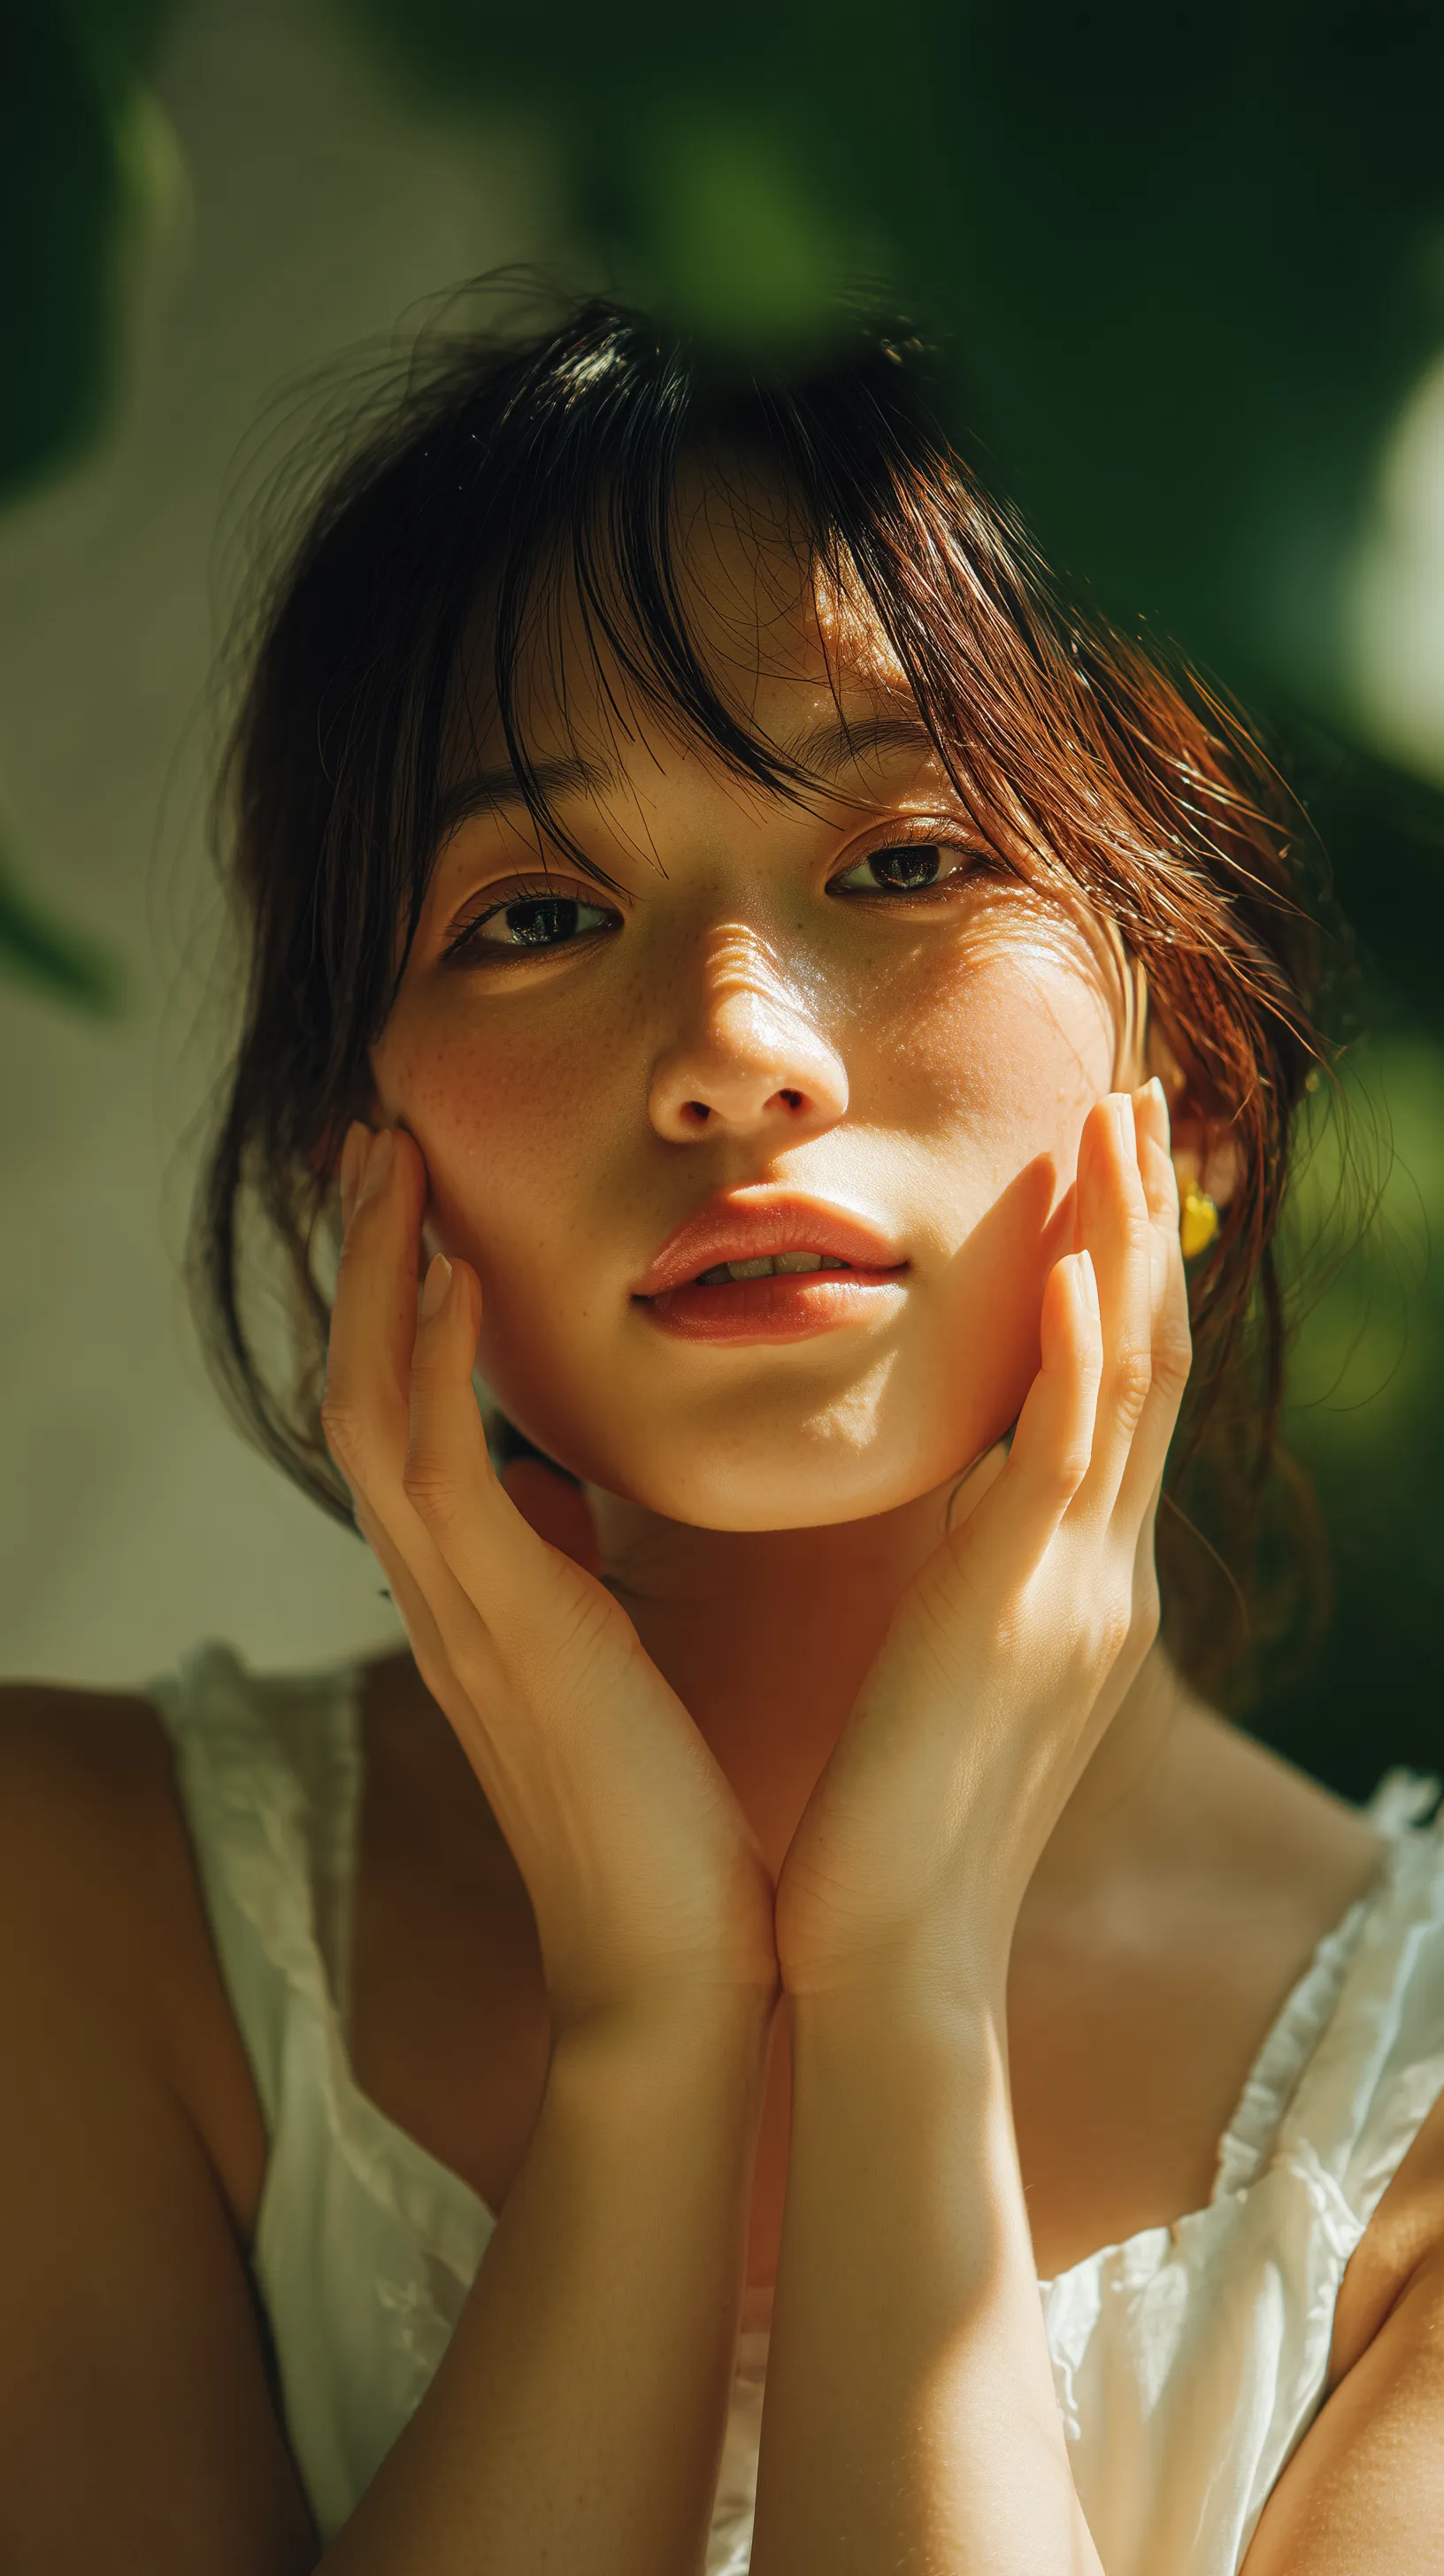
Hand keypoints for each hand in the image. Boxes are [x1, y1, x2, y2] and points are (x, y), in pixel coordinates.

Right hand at [322, 1124, 778, 2035]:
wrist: (680, 1960)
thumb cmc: (664, 1810)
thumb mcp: (604, 1656)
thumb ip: (567, 1567)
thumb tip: (559, 1490)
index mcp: (471, 1589)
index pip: (399, 1411)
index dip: (393, 1298)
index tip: (418, 1189)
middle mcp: (441, 1588)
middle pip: (358, 1384)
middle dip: (365, 1258)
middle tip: (378, 1136)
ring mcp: (460, 1609)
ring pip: (373, 1406)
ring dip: (381, 1276)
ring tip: (396, 1159)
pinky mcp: (511, 1630)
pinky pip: (441, 1468)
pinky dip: (434, 1361)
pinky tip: (460, 1270)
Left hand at [772, 1081, 1191, 2008]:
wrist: (893, 1951)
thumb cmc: (897, 1811)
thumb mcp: (949, 1651)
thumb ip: (974, 1555)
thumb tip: (965, 1475)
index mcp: (1073, 1571)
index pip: (1109, 1384)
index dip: (1114, 1263)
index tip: (1098, 1158)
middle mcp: (1098, 1568)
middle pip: (1139, 1355)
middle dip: (1136, 1219)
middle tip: (1131, 1094)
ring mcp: (1076, 1592)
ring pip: (1122, 1383)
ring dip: (1118, 1246)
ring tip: (1113, 1128)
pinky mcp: (1022, 1621)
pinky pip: (1064, 1467)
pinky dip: (1071, 1363)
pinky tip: (1065, 1276)